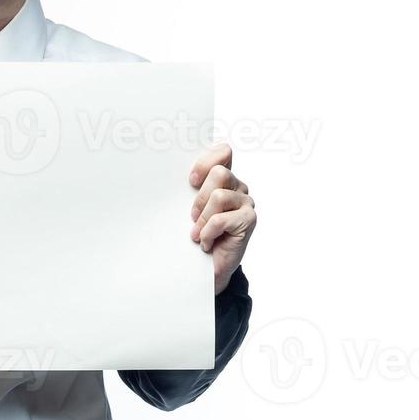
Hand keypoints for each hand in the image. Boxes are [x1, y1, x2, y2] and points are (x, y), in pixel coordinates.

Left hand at [189, 143, 256, 293]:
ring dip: (202, 219)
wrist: (207, 268)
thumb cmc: (197, 234)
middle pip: (219, 173)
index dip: (206, 161)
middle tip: (193, 217)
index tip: (191, 181)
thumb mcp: (190, 208)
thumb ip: (191, 189)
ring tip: (198, 233)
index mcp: (224, 179)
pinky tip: (207, 243)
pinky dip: (208, 233)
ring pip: (219, 196)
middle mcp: (238, 187)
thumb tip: (169, 174)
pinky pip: (221, 220)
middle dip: (200, 197)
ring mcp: (246, 203)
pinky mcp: (249, 220)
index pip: (223, 151)